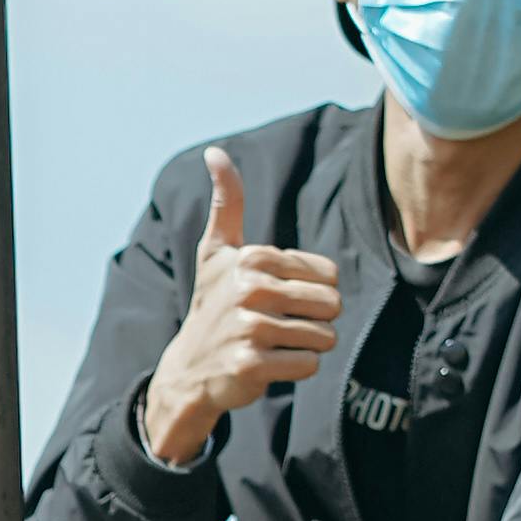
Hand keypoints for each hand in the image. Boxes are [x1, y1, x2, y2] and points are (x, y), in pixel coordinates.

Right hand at [138, 146, 339, 463]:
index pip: (329, 275)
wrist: (189, 368)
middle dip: (317, 319)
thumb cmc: (213, 303)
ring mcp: (249, 329)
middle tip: (283, 325)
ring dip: (308, 345)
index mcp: (252, 258)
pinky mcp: (251, 365)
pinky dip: (297, 368)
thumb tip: (215, 151)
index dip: (314, 291)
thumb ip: (227, 203)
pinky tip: (270, 363)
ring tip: (277, 343)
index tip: (280, 298)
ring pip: (324, 337)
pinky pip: (308, 365)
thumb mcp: (216, 251)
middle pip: (332, 305)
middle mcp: (249, 289)